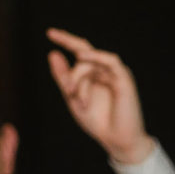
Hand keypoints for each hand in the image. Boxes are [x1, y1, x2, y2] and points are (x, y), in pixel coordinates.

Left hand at [46, 28, 152, 165]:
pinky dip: (96, 56)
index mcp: (93, 75)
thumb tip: (52, 53)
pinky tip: (82, 56)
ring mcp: (115, 74)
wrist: (116, 141)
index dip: (66, 40)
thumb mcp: (73, 98)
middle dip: (69, 50)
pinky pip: (110, 61)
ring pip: (91, 62)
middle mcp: (104, 71)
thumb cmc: (97, 122)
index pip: (80, 52)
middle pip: (83, 55)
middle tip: (57, 58)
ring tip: (73, 94)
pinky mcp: (124, 79)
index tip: (50, 32)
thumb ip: (63, 77)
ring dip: (78, 76)